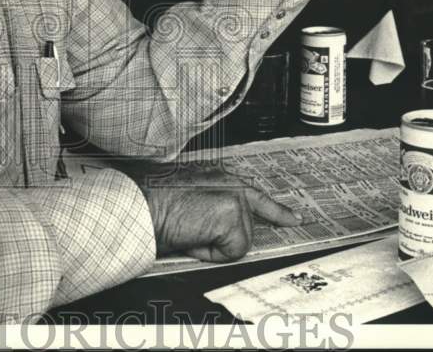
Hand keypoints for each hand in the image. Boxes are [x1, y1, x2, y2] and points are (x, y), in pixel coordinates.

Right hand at [135, 164, 300, 261]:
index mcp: (216, 178)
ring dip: (212, 247)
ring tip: (187, 232)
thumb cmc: (150, 204)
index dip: (275, 210)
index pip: (253, 195)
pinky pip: (233, 252)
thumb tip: (213, 229)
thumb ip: (208, 208)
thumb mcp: (185, 201)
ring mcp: (234, 196)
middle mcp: (228, 182)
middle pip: (244, 229)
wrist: (138, 205)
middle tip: (192, 231)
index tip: (294, 219)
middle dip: (222, 241)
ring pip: (239, 243)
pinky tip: (193, 237)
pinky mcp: (233, 213)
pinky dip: (211, 254)